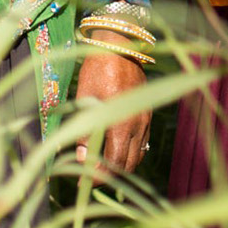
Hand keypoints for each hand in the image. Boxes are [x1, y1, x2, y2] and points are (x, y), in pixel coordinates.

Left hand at [72, 50, 150, 173]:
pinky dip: (131, 153)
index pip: (113, 162)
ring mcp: (145, 120)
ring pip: (137, 155)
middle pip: (127, 164)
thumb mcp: (85, 98)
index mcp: (121, 122)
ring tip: (101, 169)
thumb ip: (83, 130)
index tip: (83, 182)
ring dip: (121, 166)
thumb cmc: (98, 69)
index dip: (98, 177)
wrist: (121, 45)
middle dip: (109, 176)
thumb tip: (80, 158)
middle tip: (89, 179)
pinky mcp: (147, 114)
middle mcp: (137, 124)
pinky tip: (116, 152)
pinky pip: (142, 143)